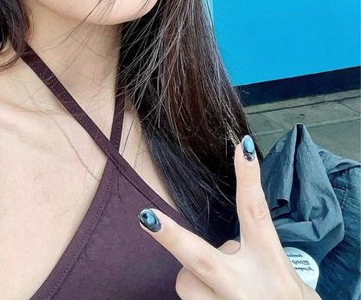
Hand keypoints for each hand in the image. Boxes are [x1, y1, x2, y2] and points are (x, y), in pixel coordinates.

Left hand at [138, 136, 321, 299]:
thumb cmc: (287, 299)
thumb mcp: (282, 271)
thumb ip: (251, 250)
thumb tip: (225, 244)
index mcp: (271, 264)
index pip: (257, 213)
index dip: (248, 180)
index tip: (244, 147)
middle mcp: (245, 288)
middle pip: (203, 258)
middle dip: (173, 237)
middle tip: (145, 217)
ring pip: (187, 280)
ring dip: (195, 277)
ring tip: (223, 288)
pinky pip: (191, 297)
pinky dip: (200, 294)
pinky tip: (220, 299)